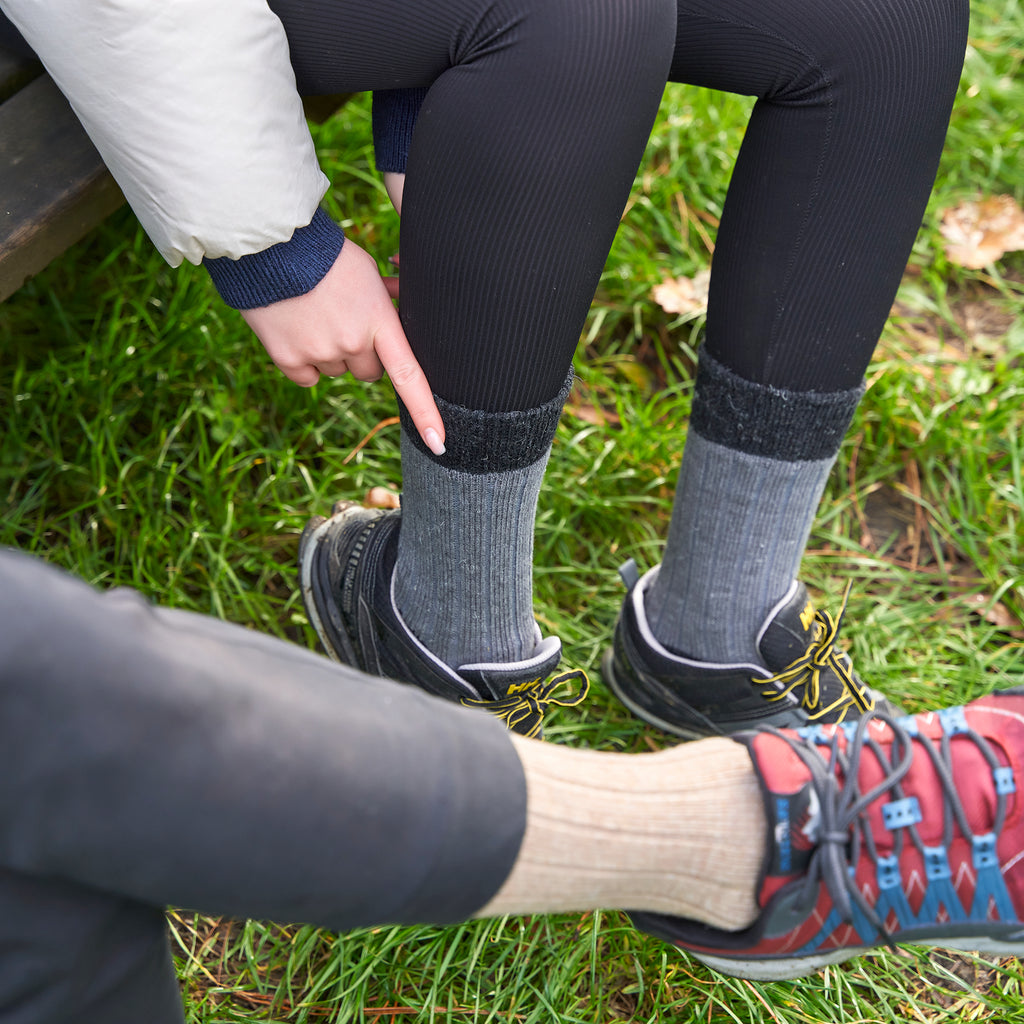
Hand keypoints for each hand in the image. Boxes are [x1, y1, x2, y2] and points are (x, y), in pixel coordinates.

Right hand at [241, 240, 444, 454]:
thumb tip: (396, 323)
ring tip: (316, 314)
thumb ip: (385, 305)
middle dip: (363, 353)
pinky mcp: (288, 359)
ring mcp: (319, 353)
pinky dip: (304, 361)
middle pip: (369, 372)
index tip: (439, 444)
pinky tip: (296, 328)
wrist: (270, 244)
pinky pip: (307, 377)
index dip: (426, 413)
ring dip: (331, 353)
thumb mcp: (368, 272)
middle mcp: (352, 344)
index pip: (409, 376)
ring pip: (336, 372)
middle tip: (345, 319)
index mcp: (379, 322)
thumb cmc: (326, 255)